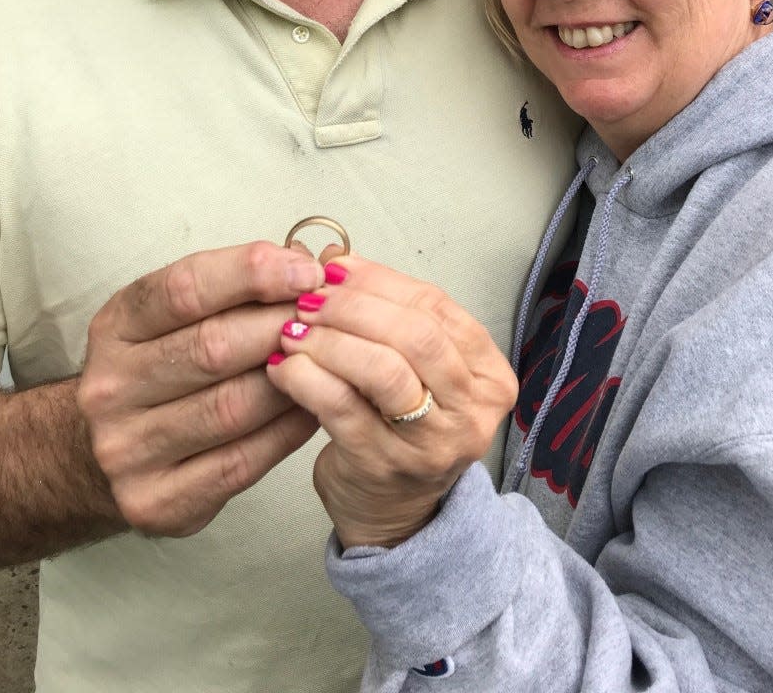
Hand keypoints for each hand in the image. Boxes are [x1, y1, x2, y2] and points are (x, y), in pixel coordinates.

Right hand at [76, 242, 324, 536]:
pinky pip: (241, 461)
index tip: (307, 270)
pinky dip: (286, 431)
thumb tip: (307, 265)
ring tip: (327, 361)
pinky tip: (310, 408)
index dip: (252, 273)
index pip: (184, 288)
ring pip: (232, 407)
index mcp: (115, 327)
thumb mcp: (177, 316)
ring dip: (292, 380)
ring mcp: (126, 449)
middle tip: (328, 317)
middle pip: (212, 347)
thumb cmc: (163, 367)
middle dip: (281, 326)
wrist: (108, 453)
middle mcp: (110, 387)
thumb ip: (233, 289)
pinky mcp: (154, 501)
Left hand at [265, 252, 516, 548]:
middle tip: (308, 298)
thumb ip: (386, 311)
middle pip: (414, 335)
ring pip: (382, 370)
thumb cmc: (404, 427)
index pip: (435, 306)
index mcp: (489, 373)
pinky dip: (306, 378)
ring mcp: (432, 443)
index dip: (379, 280)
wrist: (398, 515)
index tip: (334, 267)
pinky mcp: (384, 466)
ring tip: (292, 329)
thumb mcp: (414, 366)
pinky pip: (341, 408)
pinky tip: (283, 367)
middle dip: (353, 307)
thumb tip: (336, 258)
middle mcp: (472, 409)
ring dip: (330, 340)